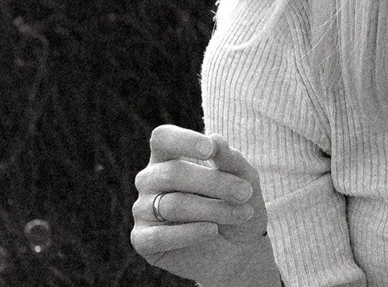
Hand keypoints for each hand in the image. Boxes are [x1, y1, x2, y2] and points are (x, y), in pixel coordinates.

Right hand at [130, 129, 275, 283]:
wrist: (238, 248)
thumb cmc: (237, 203)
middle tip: (245, 193)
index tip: (210, 150)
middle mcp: (150, 179)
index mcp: (167, 155)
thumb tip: (216, 139)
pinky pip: (160, 236)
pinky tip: (212, 231)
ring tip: (240, 214)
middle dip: (214, 183)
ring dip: (212, 210)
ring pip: (172, 205)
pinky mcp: (142, 240)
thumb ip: (230, 159)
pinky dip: (190, 233)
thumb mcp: (243, 177)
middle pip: (173, 173)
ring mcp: (142, 209)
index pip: (163, 138)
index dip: (183, 141)